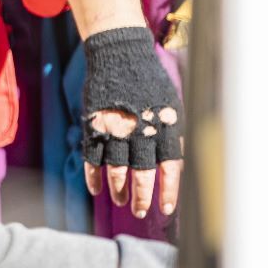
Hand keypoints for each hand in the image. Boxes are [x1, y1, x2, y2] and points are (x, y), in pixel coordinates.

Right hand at [80, 26, 183, 217]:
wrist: (120, 54)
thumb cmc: (150, 82)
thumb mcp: (171, 106)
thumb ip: (172, 136)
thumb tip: (175, 168)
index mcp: (165, 127)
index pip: (171, 168)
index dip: (168, 191)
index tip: (166, 209)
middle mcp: (141, 131)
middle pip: (142, 174)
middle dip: (142, 197)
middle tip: (141, 212)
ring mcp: (115, 129)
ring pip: (116, 170)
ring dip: (118, 190)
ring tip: (120, 201)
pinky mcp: (94, 125)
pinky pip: (92, 158)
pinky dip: (93, 176)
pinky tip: (96, 189)